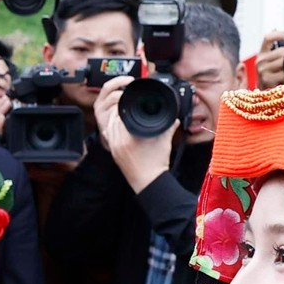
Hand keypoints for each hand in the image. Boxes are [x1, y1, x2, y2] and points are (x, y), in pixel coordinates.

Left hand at [94, 77, 173, 192]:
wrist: (149, 182)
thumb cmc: (156, 164)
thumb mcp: (164, 141)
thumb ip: (169, 126)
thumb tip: (174, 118)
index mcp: (128, 136)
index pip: (121, 115)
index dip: (125, 105)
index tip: (131, 100)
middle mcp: (117, 141)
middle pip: (113, 119)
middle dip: (120, 111)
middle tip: (127, 105)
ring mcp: (114, 148)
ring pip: (109, 127)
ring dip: (115, 119)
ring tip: (124, 113)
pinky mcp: (113, 153)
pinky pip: (108, 136)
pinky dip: (113, 129)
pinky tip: (119, 126)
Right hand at [254, 31, 283, 89]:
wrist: (262, 99)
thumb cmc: (271, 79)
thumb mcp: (272, 63)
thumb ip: (278, 51)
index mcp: (261, 54)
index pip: (268, 37)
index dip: (281, 34)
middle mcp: (260, 61)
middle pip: (281, 51)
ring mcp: (262, 71)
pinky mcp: (266, 81)